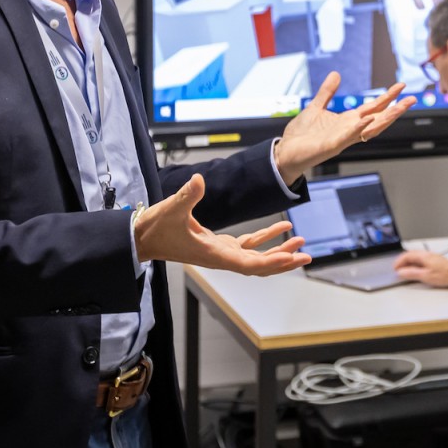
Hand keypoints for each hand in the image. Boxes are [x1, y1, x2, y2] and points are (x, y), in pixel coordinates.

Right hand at [134, 175, 310, 274]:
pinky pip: (248, 245)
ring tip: (300, 240)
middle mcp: (221, 258)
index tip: (291, 258)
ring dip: (278, 250)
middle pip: (259, 266)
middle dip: (283, 261)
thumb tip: (200, 180)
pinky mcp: (218, 245)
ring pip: (256, 256)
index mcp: (214, 255)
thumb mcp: (171, 210)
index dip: (271, 262)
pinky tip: (282, 227)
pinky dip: (265, 238)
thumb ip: (187, 196)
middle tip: (306, 256)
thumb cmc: (154, 228)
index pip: (249, 264)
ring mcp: (221, 252)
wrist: (141, 238)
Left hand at [275, 72, 416, 180]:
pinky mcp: (332, 145)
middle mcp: (349, 129)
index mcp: (347, 121)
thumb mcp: (315, 107)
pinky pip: (349, 136)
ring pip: (370, 129)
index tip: (400, 86)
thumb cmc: (301, 135)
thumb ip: (327, 92)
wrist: (286, 153)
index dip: (387, 97)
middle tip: (411, 98)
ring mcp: (343, 138)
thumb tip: (336, 74)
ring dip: (385, 118)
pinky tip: (368, 118)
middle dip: (395, 109)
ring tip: (399, 107)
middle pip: (378, 118)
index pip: (373, 108)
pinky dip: (359, 128)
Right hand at [393, 250, 447, 286]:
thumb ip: (412, 274)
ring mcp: (431, 257)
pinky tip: (416, 271)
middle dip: (402, 262)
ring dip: (408, 263)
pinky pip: (421, 260)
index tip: (395, 268)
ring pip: (416, 257)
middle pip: (410, 255)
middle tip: (398, 269)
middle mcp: (427, 254)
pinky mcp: (434, 261)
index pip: (406, 255)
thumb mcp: (425, 276)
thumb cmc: (446, 275)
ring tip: (405, 271)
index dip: (399, 262)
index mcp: (423, 256)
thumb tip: (401, 272)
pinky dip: (415, 265)